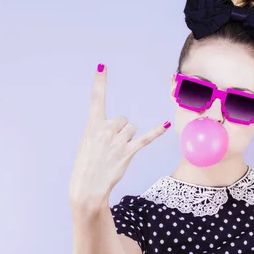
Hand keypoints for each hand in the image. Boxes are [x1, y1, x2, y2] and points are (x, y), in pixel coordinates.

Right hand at [69, 64, 168, 210]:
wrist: (87, 186)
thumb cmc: (88, 164)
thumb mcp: (88, 143)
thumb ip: (101, 130)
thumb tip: (120, 126)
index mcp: (92, 125)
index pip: (96, 99)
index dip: (100, 82)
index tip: (102, 67)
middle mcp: (104, 130)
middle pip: (123, 119)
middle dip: (120, 130)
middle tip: (110, 147)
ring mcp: (117, 141)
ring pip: (131, 128)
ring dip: (128, 139)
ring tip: (116, 153)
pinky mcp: (127, 152)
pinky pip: (145, 139)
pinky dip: (156, 132)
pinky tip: (166, 125)